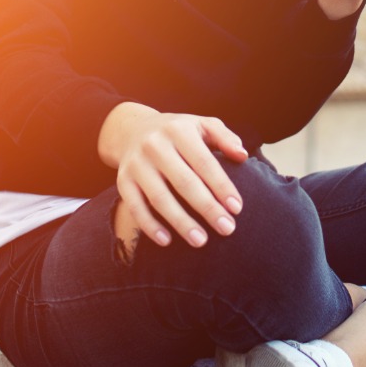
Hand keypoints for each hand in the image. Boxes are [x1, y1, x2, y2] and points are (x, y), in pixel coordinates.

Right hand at [98, 102, 247, 248]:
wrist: (132, 129)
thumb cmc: (177, 132)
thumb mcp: (202, 125)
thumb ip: (225, 137)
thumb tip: (243, 156)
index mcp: (178, 130)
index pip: (204, 162)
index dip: (221, 186)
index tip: (237, 208)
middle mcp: (155, 145)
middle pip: (184, 182)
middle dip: (207, 208)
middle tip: (227, 229)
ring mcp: (137, 164)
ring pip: (160, 198)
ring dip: (181, 222)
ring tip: (201, 241)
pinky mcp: (123, 181)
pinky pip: (135, 207)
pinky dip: (149, 225)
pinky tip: (167, 241)